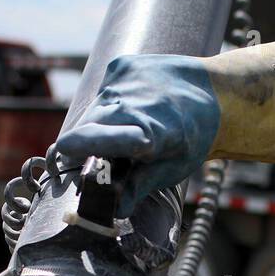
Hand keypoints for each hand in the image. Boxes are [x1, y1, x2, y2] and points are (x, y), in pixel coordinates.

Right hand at [53, 53, 220, 217]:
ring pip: (93, 109)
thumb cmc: (193, 136)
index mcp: (150, 133)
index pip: (102, 138)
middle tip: (96, 158)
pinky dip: (110, 105)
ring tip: (123, 131)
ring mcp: (125, 80)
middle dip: (85, 144)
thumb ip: (140, 185)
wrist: (212, 93)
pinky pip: (103, 92)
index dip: (80, 147)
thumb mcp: (173, 168)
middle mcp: (134, 102)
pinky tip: (132, 107)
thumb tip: (117, 209)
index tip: (63, 154)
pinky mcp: (121, 66)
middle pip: (88, 126)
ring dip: (98, 125)